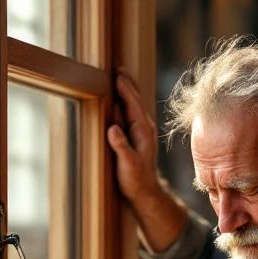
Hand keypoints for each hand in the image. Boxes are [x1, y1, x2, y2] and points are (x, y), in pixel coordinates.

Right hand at [108, 70, 162, 207]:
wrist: (145, 191)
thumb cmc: (135, 179)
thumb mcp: (127, 164)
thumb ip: (121, 146)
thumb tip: (112, 128)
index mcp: (142, 131)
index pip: (133, 103)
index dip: (125, 88)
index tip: (117, 74)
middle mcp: (144, 127)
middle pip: (135, 99)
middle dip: (127, 83)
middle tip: (117, 67)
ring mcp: (141, 131)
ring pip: (133, 104)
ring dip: (126, 90)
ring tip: (118, 76)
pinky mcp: (136, 135)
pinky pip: (130, 113)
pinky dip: (124, 102)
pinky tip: (118, 99)